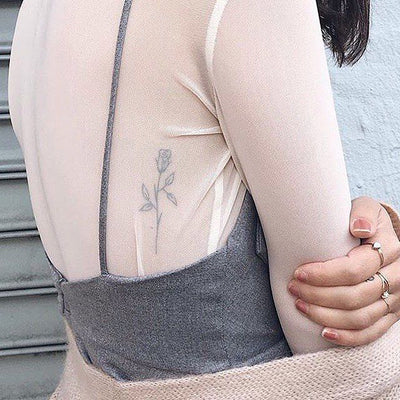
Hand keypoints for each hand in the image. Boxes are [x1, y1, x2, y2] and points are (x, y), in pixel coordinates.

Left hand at [287, 196, 399, 346]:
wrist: (378, 236)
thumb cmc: (363, 220)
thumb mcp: (365, 207)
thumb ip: (362, 212)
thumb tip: (358, 228)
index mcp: (389, 250)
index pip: (354, 270)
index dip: (323, 275)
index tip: (299, 272)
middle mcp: (396, 277)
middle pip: (354, 296)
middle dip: (317, 295)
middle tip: (293, 288)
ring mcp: (394, 299)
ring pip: (360, 318)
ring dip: (325, 315)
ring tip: (300, 305)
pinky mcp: (390, 314)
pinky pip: (370, 333)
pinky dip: (347, 337)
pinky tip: (324, 332)